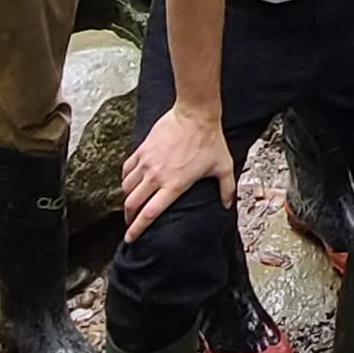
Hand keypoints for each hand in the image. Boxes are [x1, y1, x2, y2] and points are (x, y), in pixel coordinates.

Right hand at [119, 103, 237, 240]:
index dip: (137, 229)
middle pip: (133, 204)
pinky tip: (128, 183)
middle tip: (129, 225)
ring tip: (130, 205)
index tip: (130, 238)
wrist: (195, 114)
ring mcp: (147, 163)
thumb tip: (228, 205)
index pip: (149, 214)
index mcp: (174, 185)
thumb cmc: (209, 140)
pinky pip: (127, 169)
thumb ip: (227, 189)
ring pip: (127, 188)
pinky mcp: (142, 150)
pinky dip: (125, 179)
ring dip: (126, 199)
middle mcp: (157, 176)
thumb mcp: (223, 167)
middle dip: (128, 219)